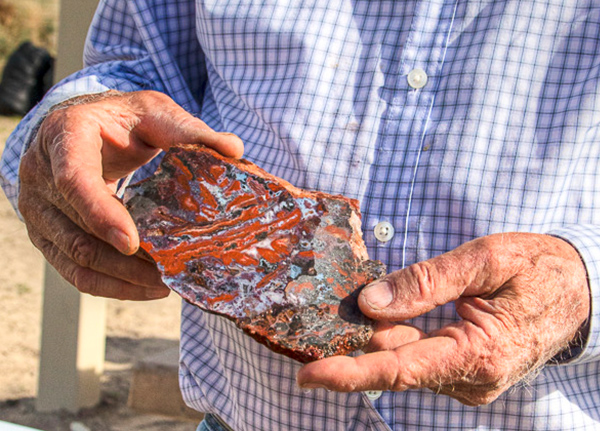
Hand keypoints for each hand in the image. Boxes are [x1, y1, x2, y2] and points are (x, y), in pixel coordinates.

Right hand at [18, 90, 242, 299]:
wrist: (87, 126)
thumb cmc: (122, 118)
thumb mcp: (154, 113)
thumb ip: (189, 130)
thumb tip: (234, 148)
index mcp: (64, 135)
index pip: (73, 180)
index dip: (100, 213)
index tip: (134, 243)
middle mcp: (40, 174)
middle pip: (76, 232)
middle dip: (124, 260)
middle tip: (168, 271)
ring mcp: (38, 208)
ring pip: (75, 258)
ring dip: (121, 278)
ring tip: (164, 283)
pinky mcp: (47, 233)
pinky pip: (73, 270)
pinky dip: (109, 285)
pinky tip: (146, 288)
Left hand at [297, 233, 589, 404]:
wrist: (579, 288)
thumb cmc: (538, 268)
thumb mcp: (485, 259)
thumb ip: (427, 282)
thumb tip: (371, 301)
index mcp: (480, 354)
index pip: (401, 369)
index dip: (351, 372)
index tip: (308, 374)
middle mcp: (470, 376)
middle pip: (394, 362)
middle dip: (349, 345)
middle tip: (308, 324)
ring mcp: (467, 375)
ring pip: (403, 356)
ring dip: (369, 336)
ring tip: (335, 312)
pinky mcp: (463, 365)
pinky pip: (417, 351)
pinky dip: (391, 334)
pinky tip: (373, 312)